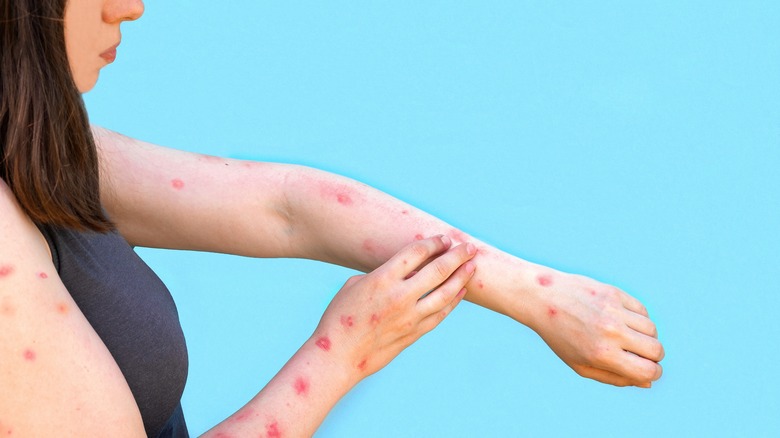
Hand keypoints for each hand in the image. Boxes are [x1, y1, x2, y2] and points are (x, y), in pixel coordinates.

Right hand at [312, 235, 476, 377]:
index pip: (416, 253)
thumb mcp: (355, 285)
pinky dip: (453, 301)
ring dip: (462, 277)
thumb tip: (403, 271)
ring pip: (445, 293)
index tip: (445, 238)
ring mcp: (410, 317)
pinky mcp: (414, 333)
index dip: (434, 243)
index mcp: (382, 279)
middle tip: (470, 247)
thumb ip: (382, 275)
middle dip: (457, 256)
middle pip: (438, 270)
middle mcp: (400, 296)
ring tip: (472, 266)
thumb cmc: (340, 317)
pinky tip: (461, 291)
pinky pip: (440, 314)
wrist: (338, 355)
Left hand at [526, 271, 663, 386]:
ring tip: (627, 336)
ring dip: (646, 337)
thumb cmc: (561, 336)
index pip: (648, 372)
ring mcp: (614, 310)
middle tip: (636, 353)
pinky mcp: (614, 292)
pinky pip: (642, 311)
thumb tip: (647, 382)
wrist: (541, 298)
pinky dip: (638, 318)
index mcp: (601, 354)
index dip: (652, 375)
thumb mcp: (581, 364)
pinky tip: (622, 320)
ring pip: (652, 329)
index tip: (645, 371)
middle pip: (656, 351)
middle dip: (653, 357)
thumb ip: (615, 378)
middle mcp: (611, 332)